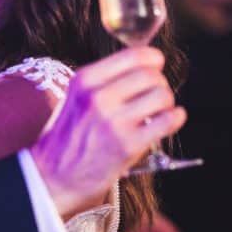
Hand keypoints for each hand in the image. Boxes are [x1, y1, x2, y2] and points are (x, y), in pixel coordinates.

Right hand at [30, 47, 185, 216]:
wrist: (56, 175)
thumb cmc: (70, 134)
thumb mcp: (77, 96)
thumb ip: (105, 79)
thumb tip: (146, 64)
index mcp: (85, 80)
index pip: (134, 55)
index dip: (153, 59)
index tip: (157, 65)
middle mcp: (98, 97)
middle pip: (152, 75)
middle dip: (159, 83)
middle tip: (154, 95)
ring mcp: (113, 121)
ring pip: (162, 95)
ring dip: (167, 103)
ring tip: (158, 111)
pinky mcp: (128, 145)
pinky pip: (167, 121)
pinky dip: (175, 118)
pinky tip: (169, 121)